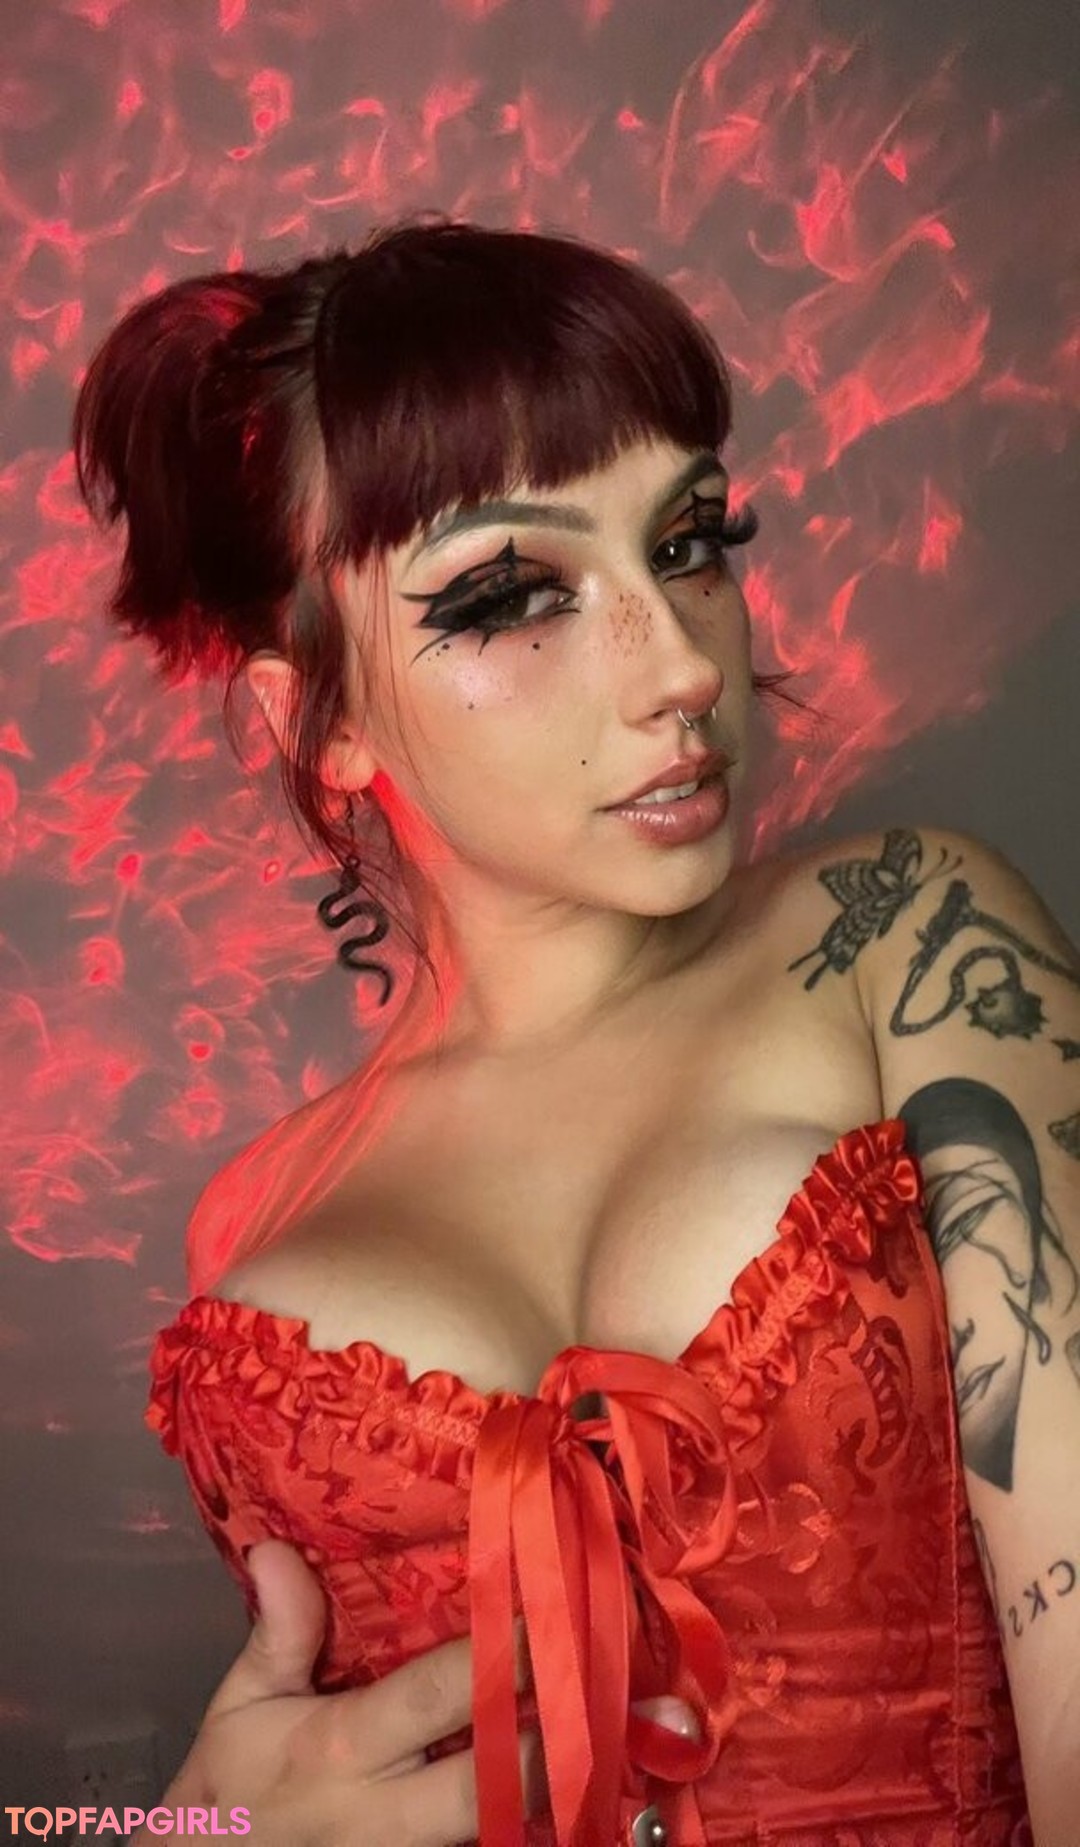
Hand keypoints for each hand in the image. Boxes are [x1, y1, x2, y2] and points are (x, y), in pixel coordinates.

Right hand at [135, 1538, 697, 1846]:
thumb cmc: (231, 1789)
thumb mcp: (240, 1707)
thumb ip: (278, 1631)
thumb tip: (279, 1547)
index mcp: (342, 1747)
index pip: (439, 1695)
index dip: (507, 1658)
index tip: (563, 1613)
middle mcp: (388, 1816)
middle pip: (497, 1781)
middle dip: (563, 1737)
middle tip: (641, 1691)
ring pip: (508, 1831)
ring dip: (571, 1788)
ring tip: (647, 1739)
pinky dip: (543, 1828)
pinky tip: (598, 1798)